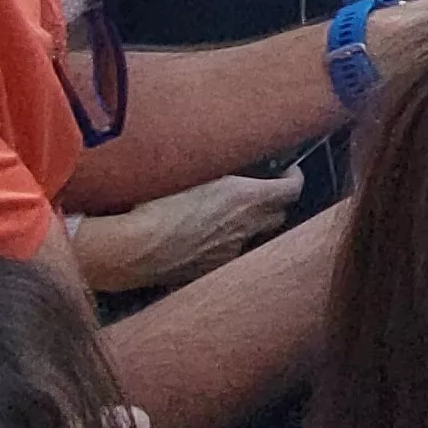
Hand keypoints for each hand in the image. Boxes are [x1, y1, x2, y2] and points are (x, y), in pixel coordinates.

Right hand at [71, 173, 304, 292]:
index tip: (286, 168)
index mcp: (246, 198)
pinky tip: (201, 234)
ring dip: (248, 224)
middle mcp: (246, 228)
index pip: (292, 189)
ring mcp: (230, 252)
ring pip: (253, 236)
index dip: (294, 177)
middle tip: (259, 189)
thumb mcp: (191, 170)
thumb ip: (219, 164)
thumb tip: (228, 157)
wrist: (133, 247)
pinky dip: (223, 242)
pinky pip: (227, 253)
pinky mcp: (210, 269)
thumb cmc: (157, 200)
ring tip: (226, 212)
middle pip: (278, 215)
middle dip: (273, 202)